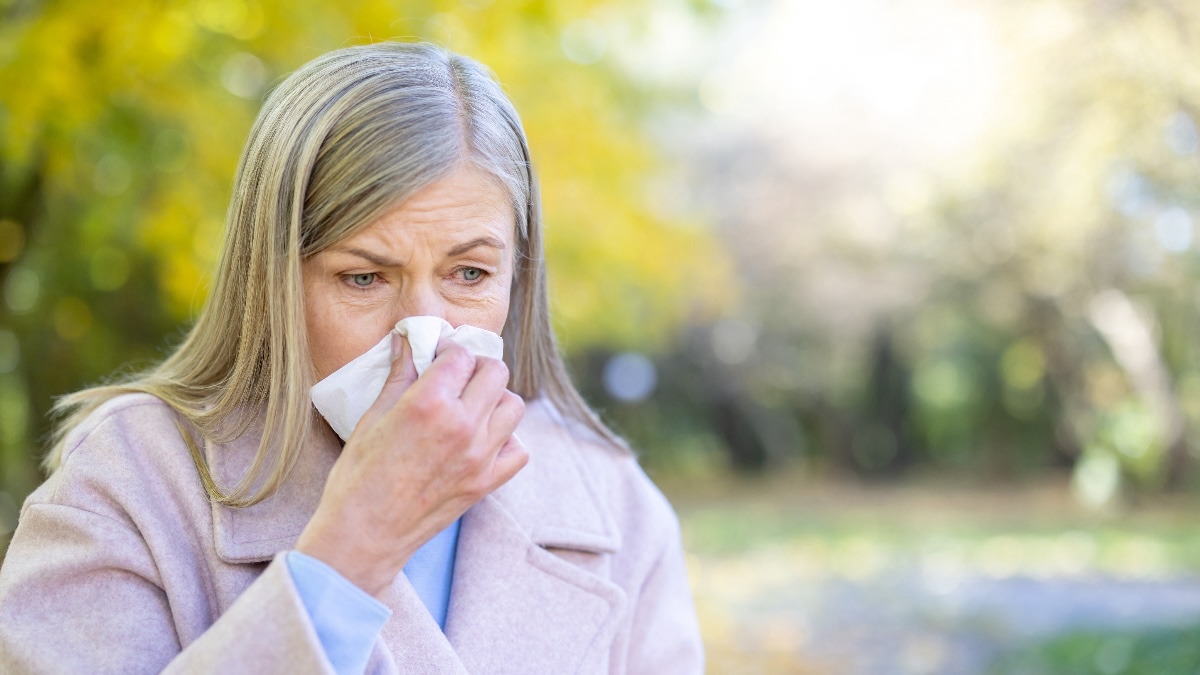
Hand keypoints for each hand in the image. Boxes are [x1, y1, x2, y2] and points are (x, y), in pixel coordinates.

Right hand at [296, 332, 527, 597]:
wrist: (363, 535)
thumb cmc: (357, 477)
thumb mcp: (372, 418)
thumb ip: (398, 376)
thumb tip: (406, 343)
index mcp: (429, 403)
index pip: (461, 355)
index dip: (448, 350)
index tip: (439, 356)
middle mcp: (462, 426)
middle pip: (495, 372)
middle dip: (476, 367)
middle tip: (458, 377)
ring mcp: (479, 456)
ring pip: (513, 406)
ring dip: (495, 400)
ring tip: (471, 407)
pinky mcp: (486, 483)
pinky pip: (518, 450)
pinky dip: (507, 440)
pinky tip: (483, 441)